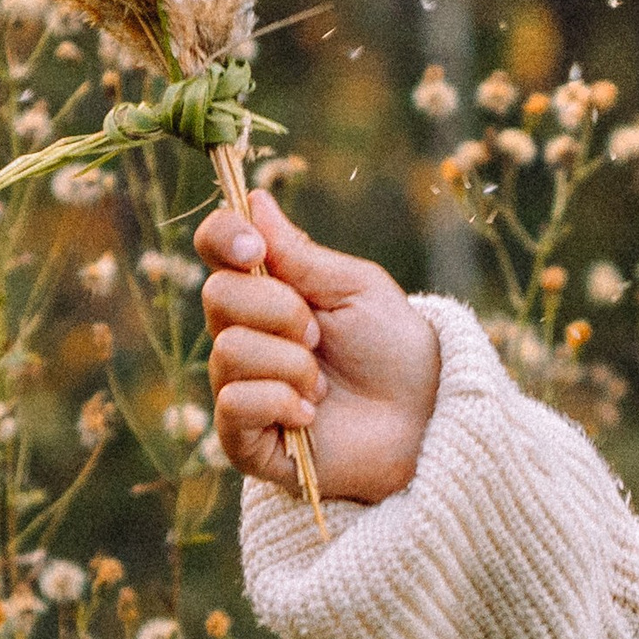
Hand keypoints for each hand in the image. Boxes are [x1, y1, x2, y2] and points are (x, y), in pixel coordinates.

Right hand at [198, 187, 441, 506]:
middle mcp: (243, 334)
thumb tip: (255, 200)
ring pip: (230, 350)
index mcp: (268, 288)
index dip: (223, 237)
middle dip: (281, 310)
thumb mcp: (356, 289)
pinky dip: (282, 401)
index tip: (254, 246)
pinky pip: (234, 403)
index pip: (216, 248)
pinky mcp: (242, 438)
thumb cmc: (392, 349)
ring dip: (292, 363)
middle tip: (320, 334)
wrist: (422, 417)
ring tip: (324, 383)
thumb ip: (301, 254)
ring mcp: (239, 385)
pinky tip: (311, 414)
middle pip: (218, 295)